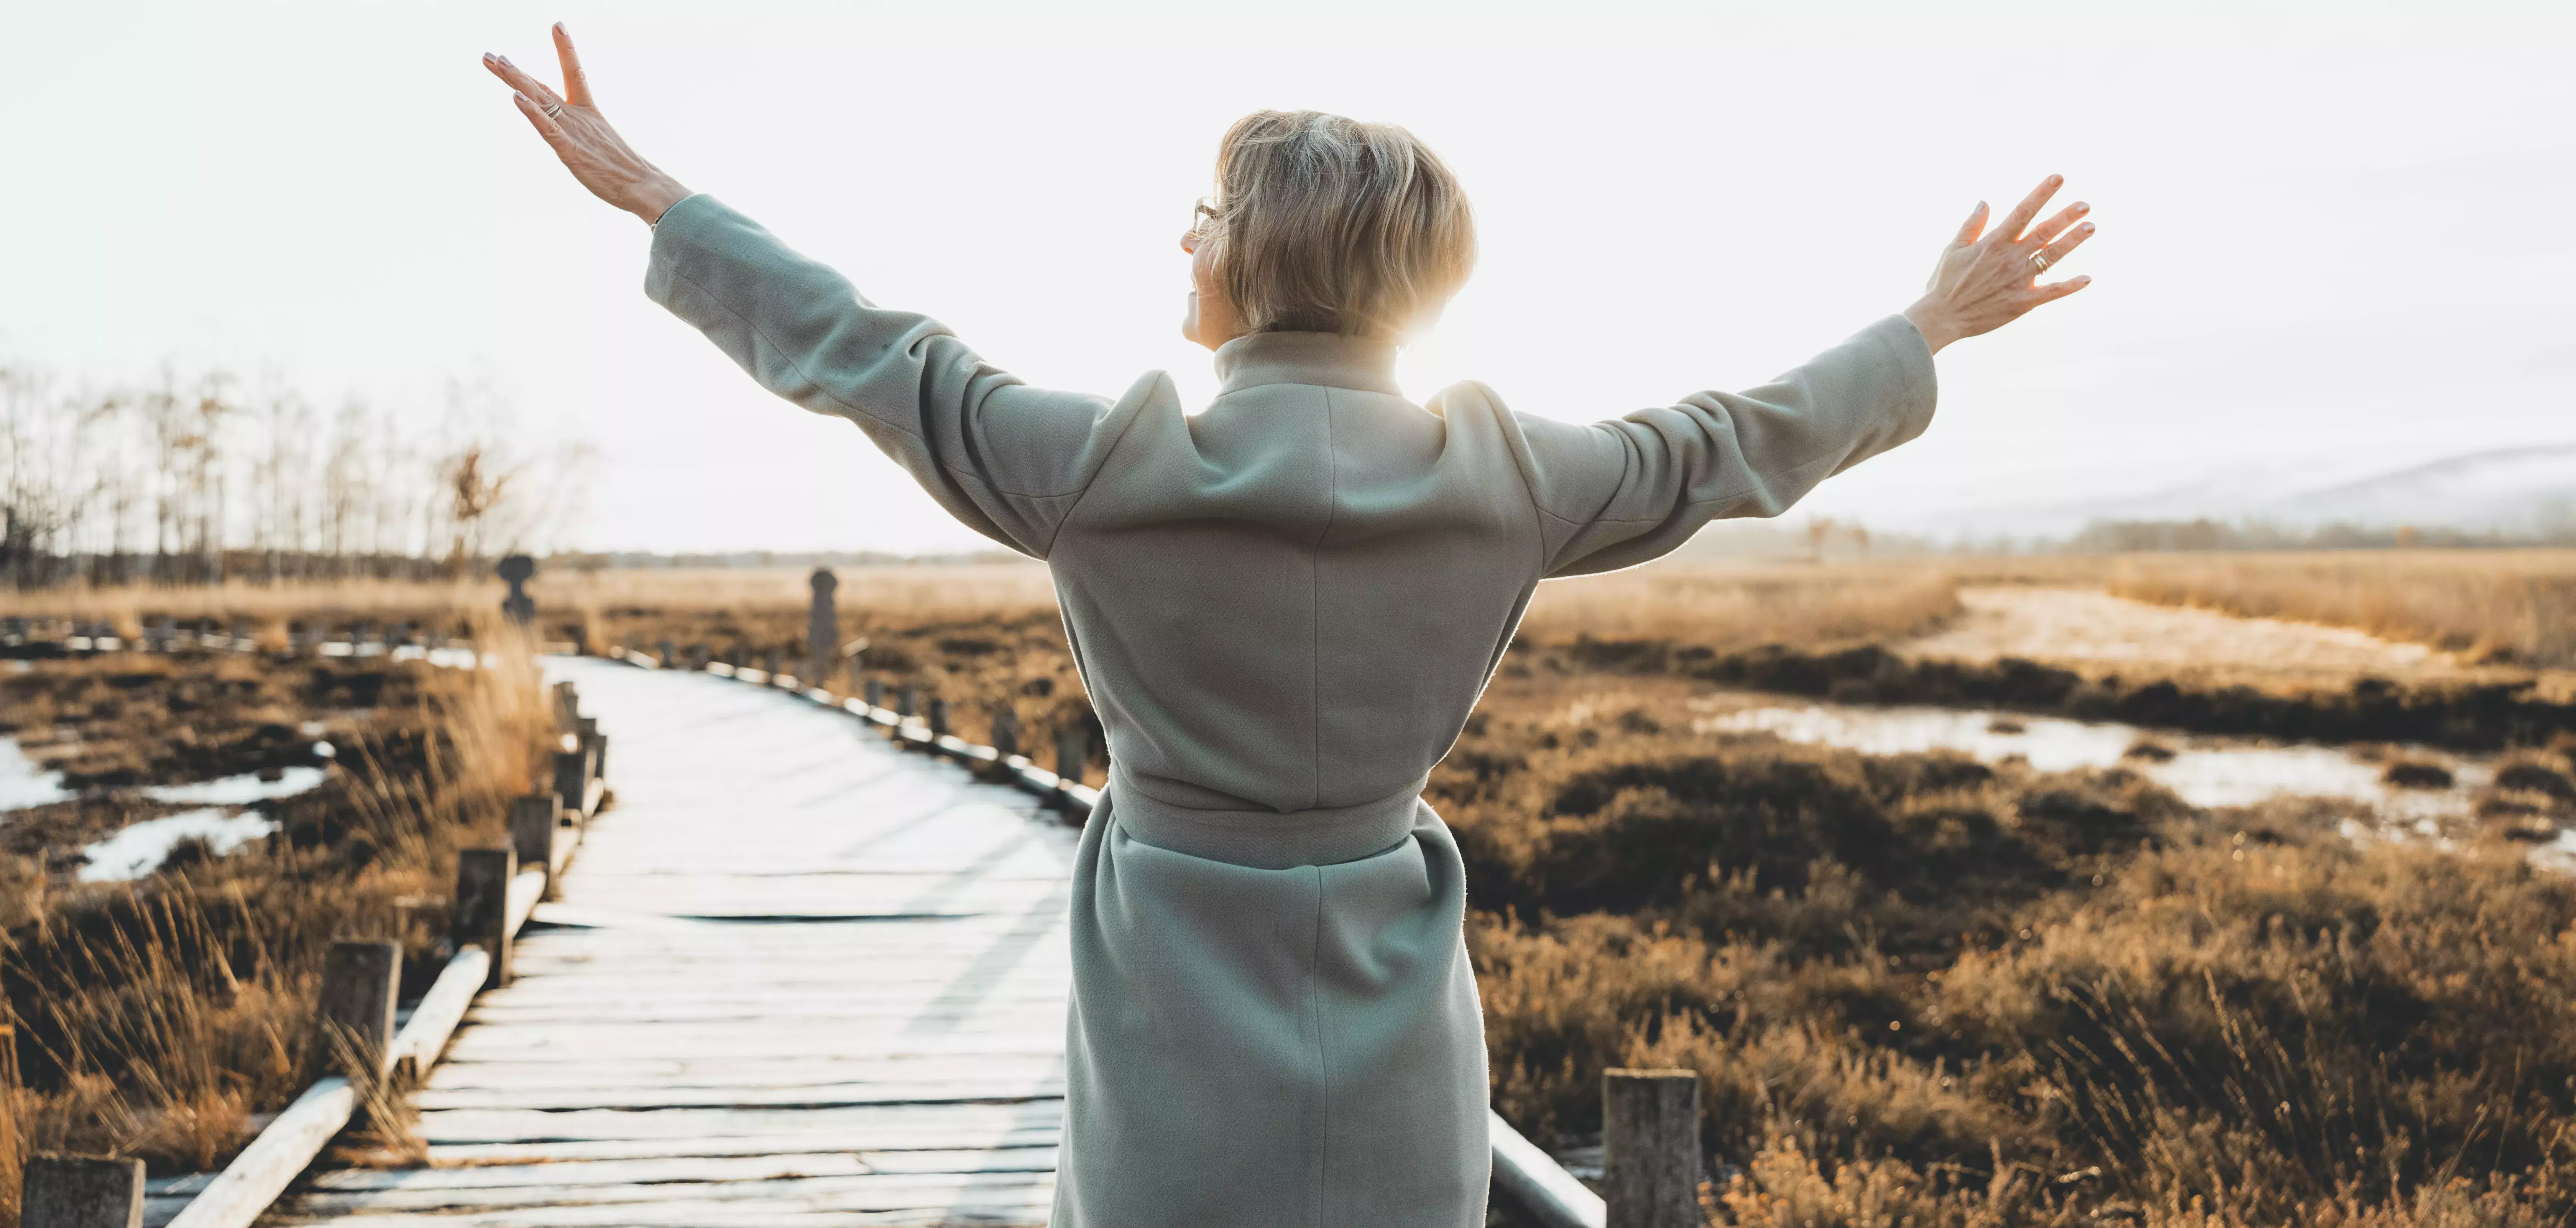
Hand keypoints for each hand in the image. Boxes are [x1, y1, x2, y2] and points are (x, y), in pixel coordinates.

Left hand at [483, 25, 690, 224]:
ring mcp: (574, 132)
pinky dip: (531, 112)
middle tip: (492, 56)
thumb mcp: (602, 146)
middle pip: (542, 87)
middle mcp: (578, 117)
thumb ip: (587, 137)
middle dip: (515, 71)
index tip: (558, 26)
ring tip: (498, 62)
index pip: (574, 72)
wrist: (644, 186)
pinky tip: (516, 97)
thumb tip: (584, 140)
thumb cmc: (626, 171)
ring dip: (517, 81)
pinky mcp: (570, 151)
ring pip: (540, 101)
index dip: (566, 49)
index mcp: (589, 113)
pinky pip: (547, 128)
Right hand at [1903, 175, 2095, 353]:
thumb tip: (1985, 202)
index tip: (2058, 178)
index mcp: (1994, 243)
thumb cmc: (1944, 283)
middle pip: (2044, 232)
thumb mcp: (1952, 250)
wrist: (1942, 318)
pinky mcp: (2022, 303)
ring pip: (2051, 256)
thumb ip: (1971, 226)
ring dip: (2072, 241)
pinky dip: (2069, 286)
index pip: (2023, 212)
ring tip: (2090, 227)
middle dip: (2066, 216)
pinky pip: (2051, 293)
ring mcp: (2018, 280)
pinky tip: (2087, 279)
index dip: (2042, 193)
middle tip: (2085, 205)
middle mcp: (2010, 258)